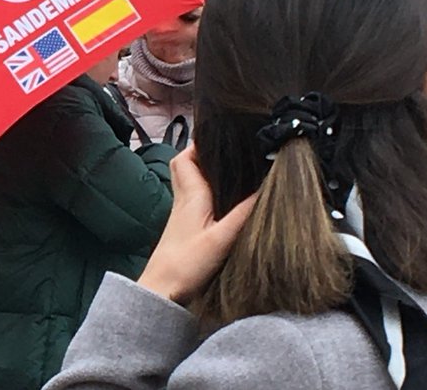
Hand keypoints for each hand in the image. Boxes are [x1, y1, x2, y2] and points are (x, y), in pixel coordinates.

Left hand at [138, 146, 257, 307]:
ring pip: (187, 181)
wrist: (162, 290)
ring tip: (229, 171)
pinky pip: (192, 198)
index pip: (186, 157)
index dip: (201, 144)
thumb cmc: (187, 264)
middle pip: (183, 164)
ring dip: (202, 172)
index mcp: (190, 195)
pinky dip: (205, 191)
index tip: (222, 137)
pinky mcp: (183, 227)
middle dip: (201, 153)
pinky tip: (222, 201)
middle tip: (225, 153)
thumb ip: (242, 214)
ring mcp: (181, 213)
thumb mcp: (221, 240)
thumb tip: (264, 189)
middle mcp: (182, 199)